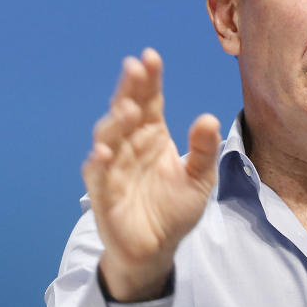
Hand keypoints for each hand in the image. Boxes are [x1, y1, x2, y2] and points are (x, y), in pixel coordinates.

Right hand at [82, 48, 220, 301]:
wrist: (158, 249)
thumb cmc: (175, 208)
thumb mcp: (200, 178)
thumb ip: (204, 150)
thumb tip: (208, 118)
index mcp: (152, 135)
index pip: (149, 101)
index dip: (149, 80)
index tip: (150, 57)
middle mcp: (130, 144)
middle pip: (126, 111)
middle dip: (128, 89)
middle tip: (134, 69)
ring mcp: (114, 167)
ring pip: (109, 137)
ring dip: (115, 122)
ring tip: (127, 109)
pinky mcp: (103, 194)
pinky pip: (98, 176)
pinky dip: (99, 163)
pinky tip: (104, 153)